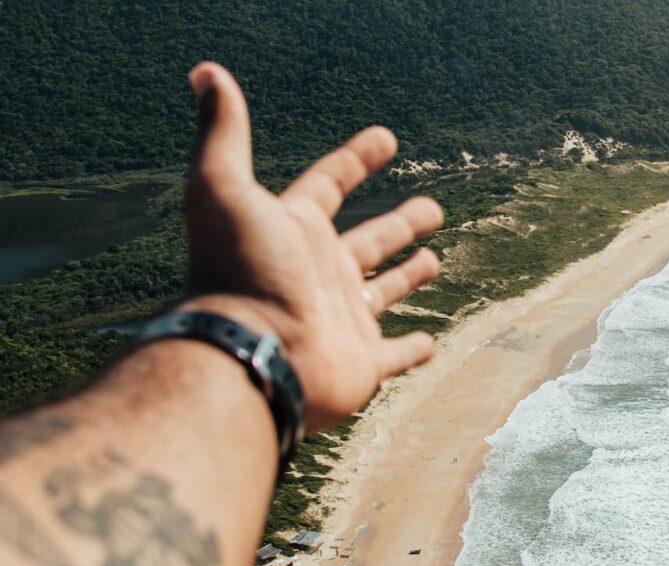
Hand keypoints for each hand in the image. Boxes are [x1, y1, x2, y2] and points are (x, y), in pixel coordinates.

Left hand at [180, 62, 443, 432]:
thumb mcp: (223, 188)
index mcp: (294, 232)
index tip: (386, 138)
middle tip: (432, 207)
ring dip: (408, 277)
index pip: (329, 185)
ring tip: (434, 260)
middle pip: (367, 241)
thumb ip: (222, 133)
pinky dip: (412, 351)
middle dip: (399, 223)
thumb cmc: (240, 272)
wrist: (253, 354)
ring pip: (383, 292)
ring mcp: (342, 318)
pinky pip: (394, 355)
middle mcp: (318, 273)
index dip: (355, 160)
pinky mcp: (361, 362)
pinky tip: (430, 343)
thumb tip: (206, 73)